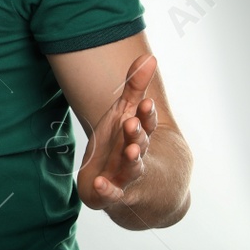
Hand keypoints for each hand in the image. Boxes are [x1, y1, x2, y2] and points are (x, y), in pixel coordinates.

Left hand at [77, 52, 156, 209]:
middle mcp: (135, 154)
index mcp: (138, 134)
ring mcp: (125, 176)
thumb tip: (149, 55)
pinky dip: (107, 190)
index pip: (146, 123)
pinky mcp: (111, 193)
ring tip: (130, 151)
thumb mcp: (126, 113)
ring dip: (132, 160)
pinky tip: (100, 183)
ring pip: (132, 169)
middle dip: (137, 133)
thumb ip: (135, 87)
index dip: (146, 114)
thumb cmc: (123, 142)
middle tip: (132, 122)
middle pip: (140, 143)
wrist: (128, 188)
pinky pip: (111, 194)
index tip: (146, 102)